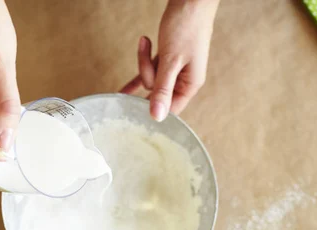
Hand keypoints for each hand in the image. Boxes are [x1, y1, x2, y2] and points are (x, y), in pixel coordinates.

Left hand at [121, 0, 219, 120]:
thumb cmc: (186, 25)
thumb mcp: (171, 61)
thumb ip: (162, 90)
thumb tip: (157, 116)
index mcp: (190, 84)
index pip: (171, 109)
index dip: (155, 108)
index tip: (136, 108)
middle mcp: (184, 79)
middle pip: (157, 92)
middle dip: (147, 73)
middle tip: (146, 54)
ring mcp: (176, 68)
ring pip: (152, 78)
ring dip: (144, 61)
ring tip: (145, 40)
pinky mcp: (169, 56)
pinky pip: (151, 69)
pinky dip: (142, 66)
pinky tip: (126, 87)